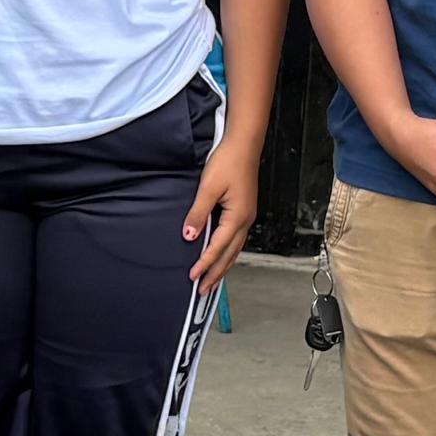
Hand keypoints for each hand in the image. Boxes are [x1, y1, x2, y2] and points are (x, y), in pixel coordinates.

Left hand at [182, 140, 261, 291]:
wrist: (244, 145)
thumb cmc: (228, 162)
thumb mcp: (208, 188)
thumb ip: (198, 213)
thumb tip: (189, 235)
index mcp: (237, 217)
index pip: (218, 248)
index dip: (204, 264)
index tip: (193, 277)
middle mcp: (245, 221)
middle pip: (229, 255)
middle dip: (216, 274)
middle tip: (203, 290)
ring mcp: (247, 217)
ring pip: (235, 250)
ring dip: (222, 266)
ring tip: (212, 280)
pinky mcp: (244, 211)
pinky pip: (236, 239)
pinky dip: (227, 252)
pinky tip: (221, 256)